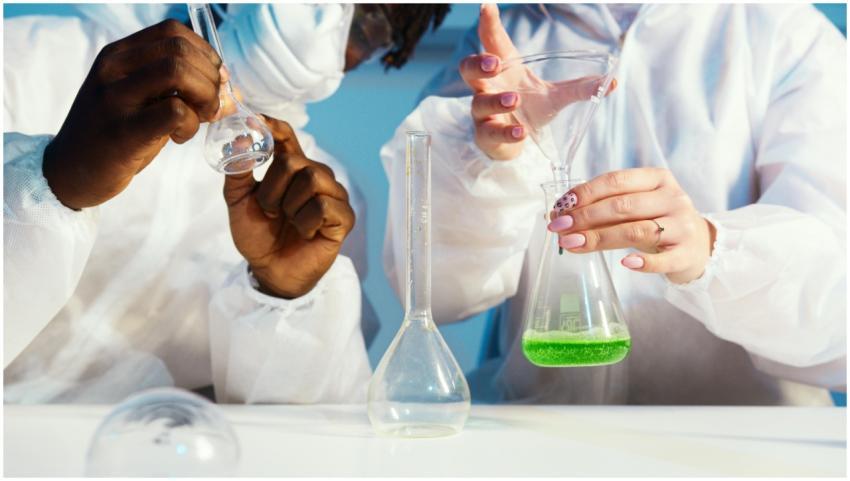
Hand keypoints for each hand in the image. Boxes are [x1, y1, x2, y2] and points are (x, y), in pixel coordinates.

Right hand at [43, 19, 224, 209]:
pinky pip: (175, 111)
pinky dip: (191, 124)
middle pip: (180, 50)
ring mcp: (115, 98)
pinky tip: (179, 137)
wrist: (69, 171)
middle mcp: (114, 69)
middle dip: (210, 78)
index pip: (173, 31)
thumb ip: (177, 87)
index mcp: (118, 55)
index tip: (214, 81)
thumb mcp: (140, 99)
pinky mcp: (124, 132)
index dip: (205, 54)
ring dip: (204, 97)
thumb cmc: (115, 134)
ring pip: (178, 72)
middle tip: (211, 107)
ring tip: (198, 119)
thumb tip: (228, 87)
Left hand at [223, 116, 354, 298]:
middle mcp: (316, 176)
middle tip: (270, 211)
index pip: (287, 136)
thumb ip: (237, 170)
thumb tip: (239, 139)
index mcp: (292, 168)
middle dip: (273, 189)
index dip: (275, 127)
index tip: (258, 121)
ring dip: (290, 206)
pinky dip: (305, 222)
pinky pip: (323, 206)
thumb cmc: (258, 234)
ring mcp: (334, 195)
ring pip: (312, 179)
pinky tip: (305, 233)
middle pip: (295, 161)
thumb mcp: (238, 201)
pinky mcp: (344, 217)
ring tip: (288, 222)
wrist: (269, 270)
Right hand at [460, 4, 615, 160]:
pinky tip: (521, 131)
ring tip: (515, 99)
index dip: (488, 24)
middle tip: (493, 63)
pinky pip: (490, 132)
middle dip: (477, 64)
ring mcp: (484, 112)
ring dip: (496, 100)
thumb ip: (580, 88)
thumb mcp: (555, 97)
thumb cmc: (530, 110)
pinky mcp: (487, 135)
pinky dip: (507, 132)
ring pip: (479, 102)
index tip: (486, 6)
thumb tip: (613, 82)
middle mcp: (488, 88)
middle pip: (468, 69)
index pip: (492, 43)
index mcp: (505, 70)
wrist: (515, 143)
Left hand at [546, 168, 716, 283]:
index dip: (584, 194)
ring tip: (572, 244)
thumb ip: (604, 208)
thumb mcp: (636, 207)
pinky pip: (662, 259)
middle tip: (558, 229)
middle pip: (621, 206)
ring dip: (599, 238)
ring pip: (635, 230)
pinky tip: (624, 264)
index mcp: (657, 178)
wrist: (698, 246)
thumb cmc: (657, 221)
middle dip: (585, 217)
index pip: (615, 181)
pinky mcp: (686, 253)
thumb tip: (559, 216)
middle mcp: (672, 198)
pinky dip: (642, 262)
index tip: (560, 208)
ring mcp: (682, 226)